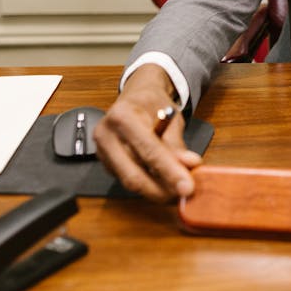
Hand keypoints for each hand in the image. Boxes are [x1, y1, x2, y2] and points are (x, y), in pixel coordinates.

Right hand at [94, 64, 201, 200]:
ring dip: (157, 190)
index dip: (169, 171)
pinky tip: (162, 183)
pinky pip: (128, 180)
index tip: (187, 186)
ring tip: (176, 190)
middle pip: (133, 174)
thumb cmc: (152, 104)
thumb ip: (177, 144)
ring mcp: (101, 152)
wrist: (135, 97)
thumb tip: (189, 165)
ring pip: (130, 182)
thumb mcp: (170, 117)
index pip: (148, 150)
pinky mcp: (105, 164)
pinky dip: (148, 185)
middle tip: (184, 194)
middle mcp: (106, 135)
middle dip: (162, 189)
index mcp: (122, 116)